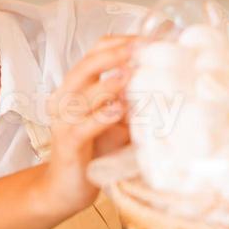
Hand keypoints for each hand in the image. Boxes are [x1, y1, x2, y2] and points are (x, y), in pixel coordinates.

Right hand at [45, 36, 133, 214]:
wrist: (65, 188)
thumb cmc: (94, 148)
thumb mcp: (114, 118)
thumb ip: (128, 99)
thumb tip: (164, 80)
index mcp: (77, 86)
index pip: (95, 52)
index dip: (120, 42)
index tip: (148, 40)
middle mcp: (66, 97)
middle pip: (86, 66)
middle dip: (114, 55)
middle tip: (141, 50)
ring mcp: (64, 120)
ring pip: (83, 94)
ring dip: (108, 83)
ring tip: (130, 74)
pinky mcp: (68, 143)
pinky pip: (83, 126)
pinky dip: (101, 116)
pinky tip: (118, 110)